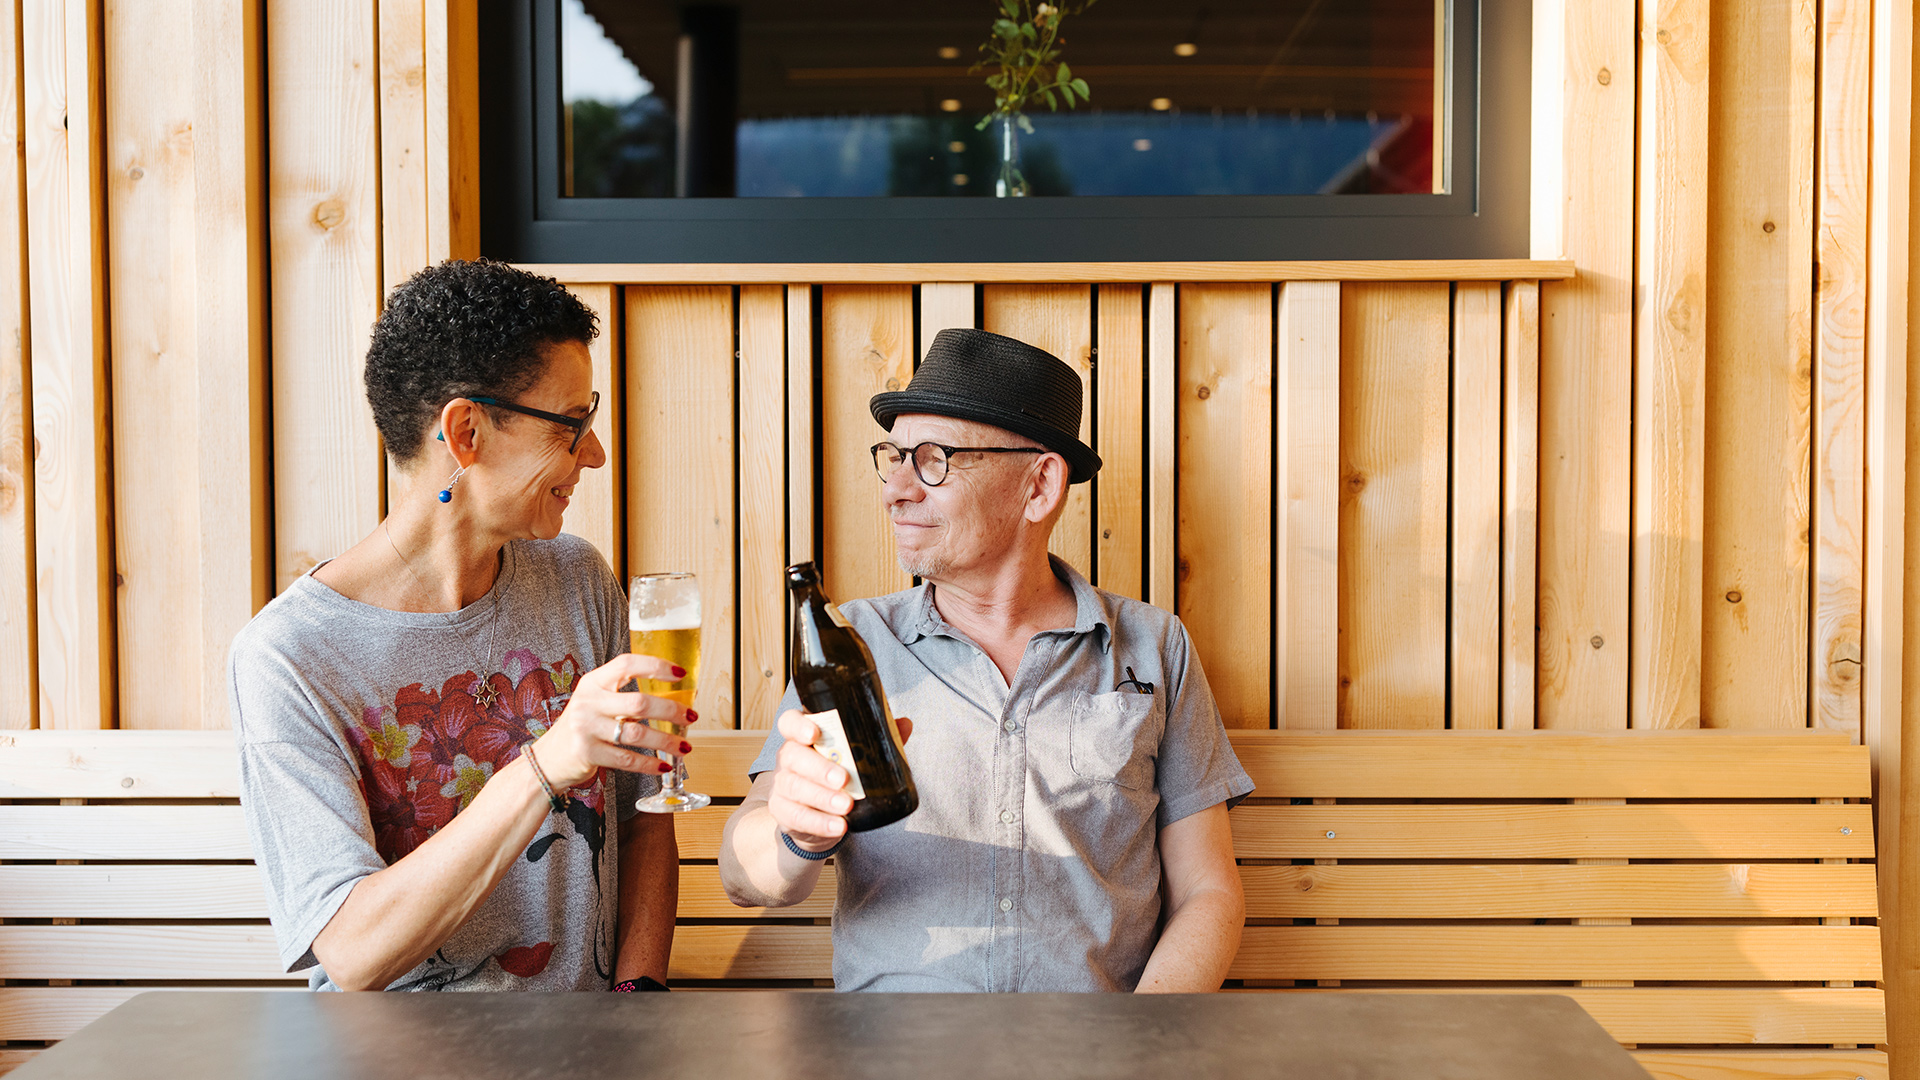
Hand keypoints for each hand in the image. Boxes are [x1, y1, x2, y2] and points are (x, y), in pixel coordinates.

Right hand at [534, 654, 698, 789]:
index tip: (681, 673)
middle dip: (671, 711)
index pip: (626, 664)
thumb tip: (671, 697)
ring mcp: (586, 728)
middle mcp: (588, 701)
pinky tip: (663, 766)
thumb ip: (623, 695)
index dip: (656, 666)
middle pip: (639, 703)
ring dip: (666, 742)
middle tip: (691, 717)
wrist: (547, 759)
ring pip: (637, 734)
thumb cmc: (581, 727)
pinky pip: (627, 760)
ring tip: (684, 746)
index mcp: (593, 682)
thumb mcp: (595, 701)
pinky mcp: (587, 754)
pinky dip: (649, 764)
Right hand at [766, 709, 911, 851]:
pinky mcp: (782, 812)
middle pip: (793, 756)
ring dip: (822, 798)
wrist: (819, 815)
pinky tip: (838, 826)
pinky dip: (819, 822)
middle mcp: (788, 758)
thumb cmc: (837, 774)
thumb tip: (905, 724)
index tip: (814, 733)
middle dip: (819, 768)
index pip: (790, 722)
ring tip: (846, 805)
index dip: (798, 725)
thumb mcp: (854, 755)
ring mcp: (782, 785)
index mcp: (802, 736)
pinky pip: (797, 816)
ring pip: (794, 787)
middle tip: (843, 779)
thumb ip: (877, 738)